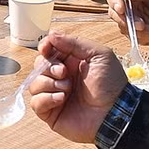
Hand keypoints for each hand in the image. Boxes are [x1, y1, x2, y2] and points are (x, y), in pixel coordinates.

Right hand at [28, 29, 128, 143]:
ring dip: (49, 83)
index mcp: (71, 62)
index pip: (49, 50)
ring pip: (34, 83)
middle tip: (64, 73)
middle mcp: (61, 78)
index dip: (45, 47)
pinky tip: (61, 99)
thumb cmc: (111, 84)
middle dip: (49, 67)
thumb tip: (51, 35)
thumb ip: (75, 43)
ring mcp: (54, 95)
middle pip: (39, 65)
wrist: (114, 113)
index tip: (46, 48)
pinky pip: (35, 102)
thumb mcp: (99, 55)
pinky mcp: (50, 112)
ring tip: (67, 89)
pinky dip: (46, 98)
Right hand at [114, 0, 148, 44]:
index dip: (114, 1)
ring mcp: (132, 19)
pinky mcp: (137, 33)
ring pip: (125, 27)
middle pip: (114, 13)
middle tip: (142, 25)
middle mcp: (128, 4)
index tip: (121, 9)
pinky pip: (136, 37)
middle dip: (127, 21)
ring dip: (142, 30)